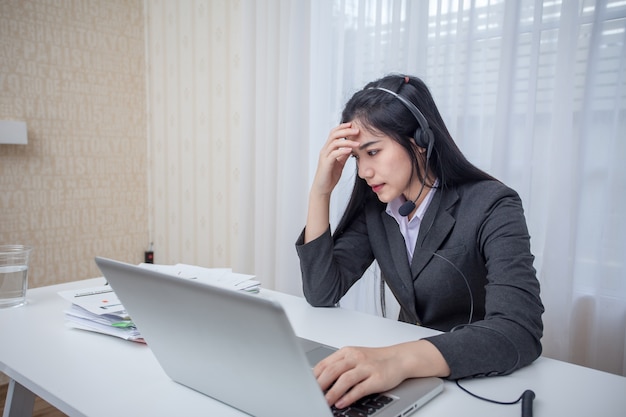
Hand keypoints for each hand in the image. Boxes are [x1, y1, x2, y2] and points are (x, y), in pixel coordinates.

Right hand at [310, 123, 359, 197]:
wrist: (322, 188)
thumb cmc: (330, 176)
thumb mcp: (339, 163)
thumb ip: (344, 154)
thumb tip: (351, 147)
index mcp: (328, 149)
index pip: (334, 133)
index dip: (343, 127)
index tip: (353, 125)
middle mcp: (325, 150)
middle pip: (334, 134)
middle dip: (346, 131)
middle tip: (357, 130)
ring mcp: (325, 156)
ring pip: (334, 143)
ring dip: (347, 141)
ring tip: (357, 143)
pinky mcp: (326, 163)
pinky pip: (334, 153)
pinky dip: (343, 150)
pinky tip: (350, 150)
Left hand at [313, 341, 449, 408]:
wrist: (399, 358)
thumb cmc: (375, 360)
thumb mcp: (354, 358)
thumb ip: (338, 366)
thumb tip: (319, 380)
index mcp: (347, 352)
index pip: (325, 363)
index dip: (314, 376)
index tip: (307, 387)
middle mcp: (355, 358)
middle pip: (332, 371)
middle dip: (320, 385)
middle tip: (312, 396)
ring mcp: (366, 367)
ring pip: (344, 379)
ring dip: (332, 392)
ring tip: (325, 402)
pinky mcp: (377, 378)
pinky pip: (360, 388)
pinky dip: (348, 397)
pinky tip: (341, 403)